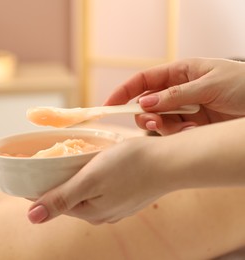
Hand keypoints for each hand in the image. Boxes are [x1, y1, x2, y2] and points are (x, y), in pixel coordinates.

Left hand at [27, 137, 168, 223]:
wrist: (171, 161)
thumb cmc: (131, 166)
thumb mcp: (90, 180)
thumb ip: (62, 199)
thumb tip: (32, 217)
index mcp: (91, 212)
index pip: (54, 202)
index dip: (38, 188)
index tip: (27, 173)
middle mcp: (102, 213)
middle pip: (69, 198)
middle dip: (56, 183)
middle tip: (43, 163)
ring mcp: (116, 205)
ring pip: (85, 192)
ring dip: (73, 179)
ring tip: (64, 162)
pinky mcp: (127, 194)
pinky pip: (100, 188)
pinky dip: (91, 177)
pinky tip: (91, 167)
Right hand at [104, 58, 244, 134]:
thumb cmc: (244, 85)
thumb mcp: (209, 84)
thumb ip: (176, 95)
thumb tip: (144, 102)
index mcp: (180, 73)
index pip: (144, 80)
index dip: (124, 91)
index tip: (109, 105)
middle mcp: (178, 92)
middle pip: (146, 104)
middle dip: (144, 114)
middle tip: (152, 123)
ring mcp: (185, 110)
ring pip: (158, 121)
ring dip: (162, 126)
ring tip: (179, 128)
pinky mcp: (193, 127)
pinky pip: (174, 133)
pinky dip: (178, 135)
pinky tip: (194, 131)